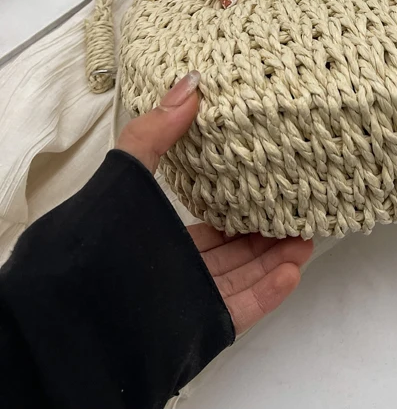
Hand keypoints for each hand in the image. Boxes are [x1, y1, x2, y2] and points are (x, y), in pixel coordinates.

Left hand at [116, 71, 312, 334]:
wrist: (76, 312)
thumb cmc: (101, 239)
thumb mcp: (129, 175)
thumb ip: (156, 132)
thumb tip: (191, 83)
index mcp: (161, 240)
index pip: (211, 228)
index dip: (241, 211)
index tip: (272, 190)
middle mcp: (179, 272)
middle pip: (235, 253)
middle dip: (269, 234)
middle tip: (300, 213)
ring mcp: (192, 301)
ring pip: (246, 278)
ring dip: (278, 259)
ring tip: (307, 238)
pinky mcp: (203, 326)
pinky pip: (243, 308)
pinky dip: (270, 291)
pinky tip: (292, 269)